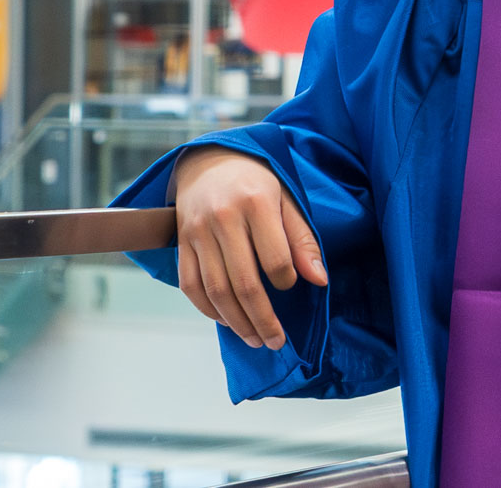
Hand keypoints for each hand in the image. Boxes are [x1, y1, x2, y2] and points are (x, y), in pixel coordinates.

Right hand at [169, 145, 327, 349]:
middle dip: (262, 319)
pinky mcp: (182, 242)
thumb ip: (303, 240)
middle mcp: (224, 217)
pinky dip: (207, 310)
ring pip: (216, 290)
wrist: (208, 160)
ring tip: (254, 339)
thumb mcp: (286, 199)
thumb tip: (319, 280)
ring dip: (236, 322)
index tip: (290, 286)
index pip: (275, 259)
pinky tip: (226, 320)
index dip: (286, 281)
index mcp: (256, 203)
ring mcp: (198, 231)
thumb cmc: (254, 182)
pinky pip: (190, 285)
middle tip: (275, 341)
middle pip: (244, 283)